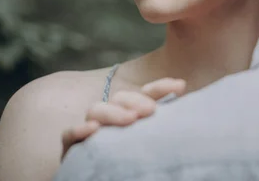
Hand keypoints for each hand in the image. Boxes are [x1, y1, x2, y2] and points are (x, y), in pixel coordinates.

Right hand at [61, 78, 185, 159]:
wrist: (127, 178)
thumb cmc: (147, 165)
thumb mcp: (161, 141)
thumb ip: (171, 124)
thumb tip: (189, 99)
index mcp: (135, 114)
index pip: (147, 94)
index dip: (161, 87)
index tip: (180, 86)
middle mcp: (113, 119)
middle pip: (120, 99)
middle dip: (136, 100)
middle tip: (151, 110)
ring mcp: (92, 132)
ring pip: (96, 110)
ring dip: (113, 112)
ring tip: (130, 119)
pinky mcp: (73, 148)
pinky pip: (69, 136)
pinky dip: (79, 130)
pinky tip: (92, 129)